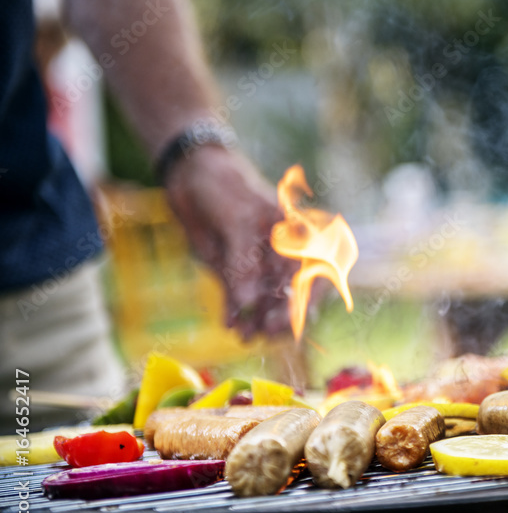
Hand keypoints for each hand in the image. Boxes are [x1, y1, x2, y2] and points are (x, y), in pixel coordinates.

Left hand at [163, 145, 296, 339]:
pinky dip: (236, 312)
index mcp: (297, 235)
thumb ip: (243, 262)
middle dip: (279, 315)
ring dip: (256, 320)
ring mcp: (258, 264)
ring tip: (243, 336)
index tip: (290, 319)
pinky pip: (239, 298)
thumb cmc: (223, 187)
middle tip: (263, 332)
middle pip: (291, 292)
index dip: (307, 299)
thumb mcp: (237, 220)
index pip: (313, 273)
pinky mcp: (234, 273)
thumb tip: (248, 302)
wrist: (189, 175)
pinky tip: (229, 324)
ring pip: (265, 300)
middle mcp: (282, 253)